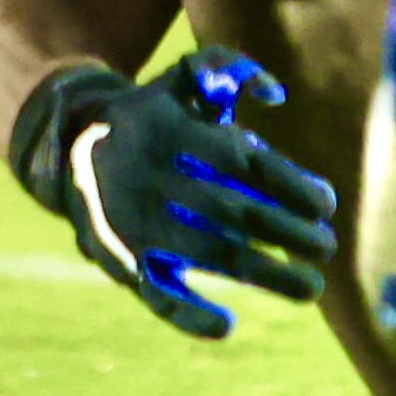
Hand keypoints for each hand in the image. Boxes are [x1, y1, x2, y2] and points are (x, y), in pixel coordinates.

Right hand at [10, 55, 338, 337]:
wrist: (67, 145)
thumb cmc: (152, 114)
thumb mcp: (180, 80)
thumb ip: (227, 70)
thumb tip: (276, 94)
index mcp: (170, 131)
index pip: (242, 159)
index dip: (290, 183)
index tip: (327, 205)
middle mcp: (150, 177)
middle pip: (232, 211)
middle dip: (287, 231)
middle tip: (326, 247)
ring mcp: (133, 222)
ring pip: (205, 254)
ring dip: (263, 274)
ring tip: (310, 288)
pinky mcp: (118, 258)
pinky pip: (153, 291)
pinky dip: (187, 314)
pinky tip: (226, 326)